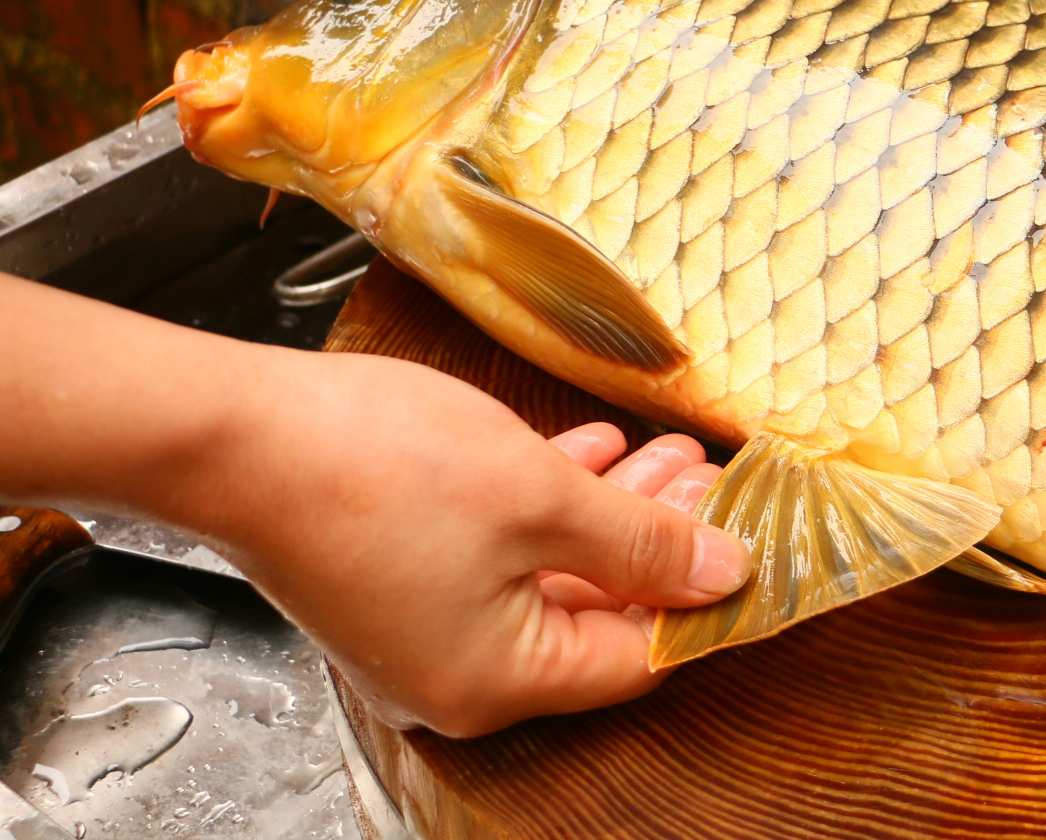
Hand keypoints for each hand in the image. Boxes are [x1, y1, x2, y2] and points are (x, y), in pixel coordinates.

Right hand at [0, 273, 748, 737]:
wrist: (230, 433)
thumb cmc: (374, 468)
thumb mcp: (543, 498)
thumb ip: (644, 541)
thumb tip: (725, 575)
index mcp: (500, 680)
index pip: (635, 655)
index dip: (701, 595)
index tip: (747, 538)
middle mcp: (459, 675)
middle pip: (596, 610)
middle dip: (662, 537)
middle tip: (713, 477)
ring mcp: (423, 630)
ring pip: (552, 572)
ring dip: (612, 510)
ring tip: (668, 452)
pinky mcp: (397, 580)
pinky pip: (498, 552)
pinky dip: (549, 503)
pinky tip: (591, 450)